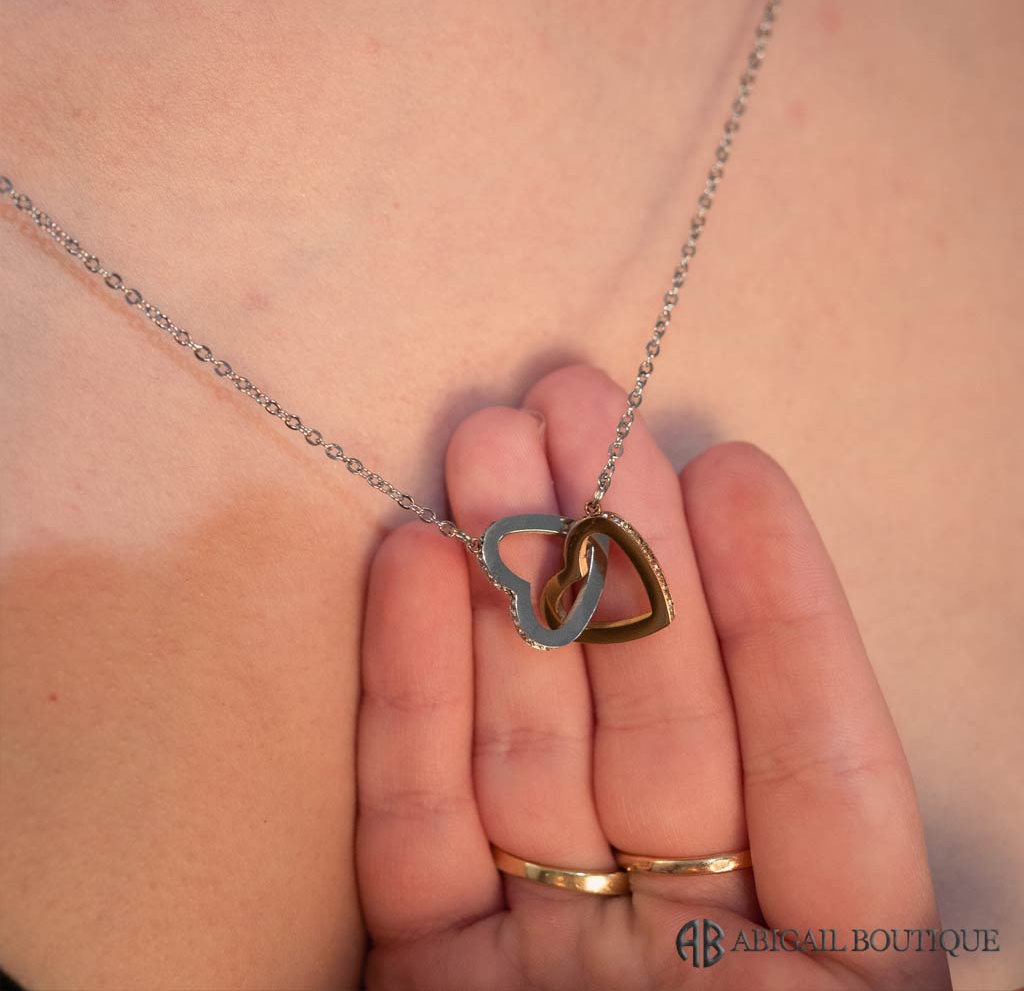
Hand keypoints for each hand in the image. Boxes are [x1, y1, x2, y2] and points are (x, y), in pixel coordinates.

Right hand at [355, 365, 949, 989]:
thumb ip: (840, 878)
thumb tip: (775, 655)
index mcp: (816, 955)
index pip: (811, 753)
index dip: (776, 606)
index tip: (732, 470)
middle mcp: (677, 923)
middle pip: (650, 711)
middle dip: (614, 549)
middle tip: (575, 408)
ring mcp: (544, 935)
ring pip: (525, 735)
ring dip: (501, 581)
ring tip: (487, 446)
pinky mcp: (425, 960)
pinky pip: (410, 817)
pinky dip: (408, 691)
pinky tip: (408, 565)